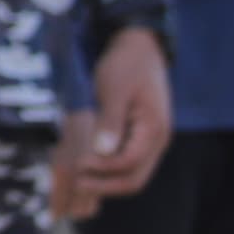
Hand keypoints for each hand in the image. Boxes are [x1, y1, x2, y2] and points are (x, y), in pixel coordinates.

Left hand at [52, 27, 174, 222]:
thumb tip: (102, 152)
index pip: (130, 164)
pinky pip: (128, 163)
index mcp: (154, 130)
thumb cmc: (126, 65)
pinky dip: (109, 168)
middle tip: (76, 181)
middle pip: (135, 179)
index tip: (77, 164)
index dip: (102, 170)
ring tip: (79, 175)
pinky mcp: (142, 138)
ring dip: (107, 180)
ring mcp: (152, 141)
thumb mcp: (115, 89)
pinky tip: (89, 162)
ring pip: (132, 174)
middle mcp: (158, 141)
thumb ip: (111, 121)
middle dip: (105, 185)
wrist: (140, 48)